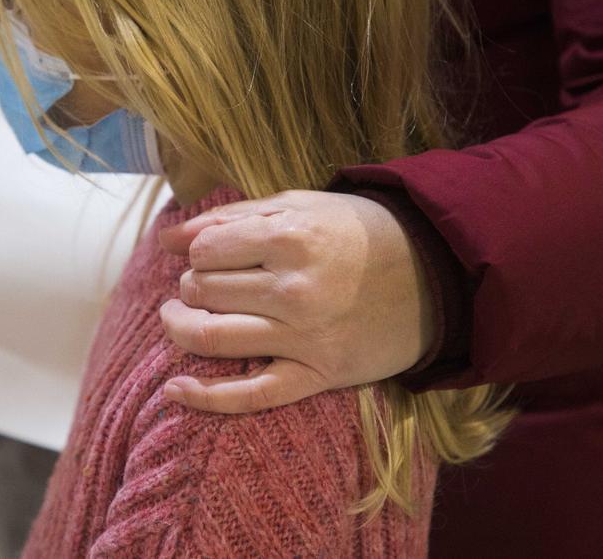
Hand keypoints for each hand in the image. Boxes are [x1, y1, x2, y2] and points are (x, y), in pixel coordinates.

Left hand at [157, 190, 434, 412]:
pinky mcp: (317, 376)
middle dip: (191, 286)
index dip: (197, 252)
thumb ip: (229, 218)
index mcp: (290, 238)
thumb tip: (168, 237)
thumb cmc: (358, 233)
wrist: (434, 277)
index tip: (209, 254)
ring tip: (178, 318)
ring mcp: (305, 337)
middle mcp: (294, 289)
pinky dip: (205, 396)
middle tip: (203, 283)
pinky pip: (250, 395)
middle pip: (203, 292)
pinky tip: (176, 389)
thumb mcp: (299, 206)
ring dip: (181, 328)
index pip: (204, 251)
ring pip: (212, 338)